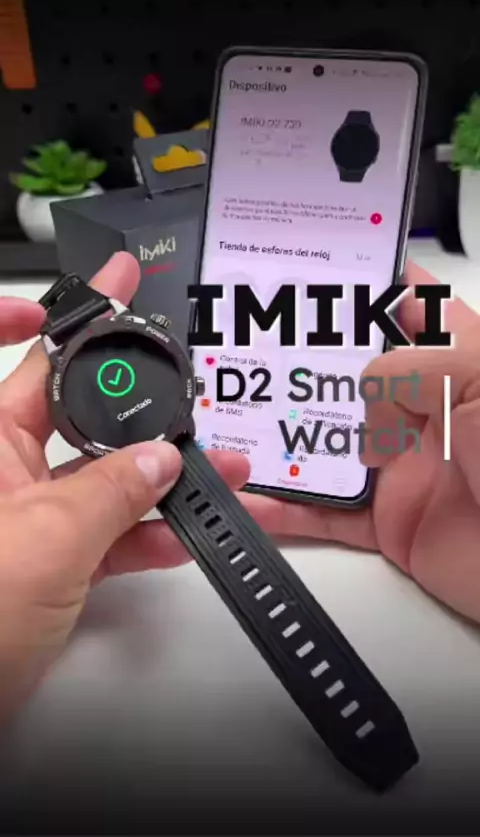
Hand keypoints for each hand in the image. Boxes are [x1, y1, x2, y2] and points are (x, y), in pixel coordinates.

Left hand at [0, 253, 248, 722]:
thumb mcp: (46, 541)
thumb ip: (112, 493)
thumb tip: (161, 459)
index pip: (24, 357)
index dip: (60, 314)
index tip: (112, 283)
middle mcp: (1, 471)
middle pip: (78, 415)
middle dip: (136, 404)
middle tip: (181, 384)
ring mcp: (26, 518)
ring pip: (102, 479)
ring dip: (158, 477)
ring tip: (216, 467)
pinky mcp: (49, 563)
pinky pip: (107, 534)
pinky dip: (146, 534)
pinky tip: (185, 533)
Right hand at [240, 261, 479, 623]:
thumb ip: (410, 368)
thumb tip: (362, 396)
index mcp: (456, 363)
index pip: (407, 307)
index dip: (367, 284)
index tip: (318, 268)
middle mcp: (425, 409)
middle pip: (349, 375)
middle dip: (302, 362)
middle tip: (251, 347)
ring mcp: (402, 465)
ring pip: (324, 443)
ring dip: (280, 436)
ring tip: (234, 423)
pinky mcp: (389, 522)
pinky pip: (324, 515)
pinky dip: (285, 512)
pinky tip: (256, 501)